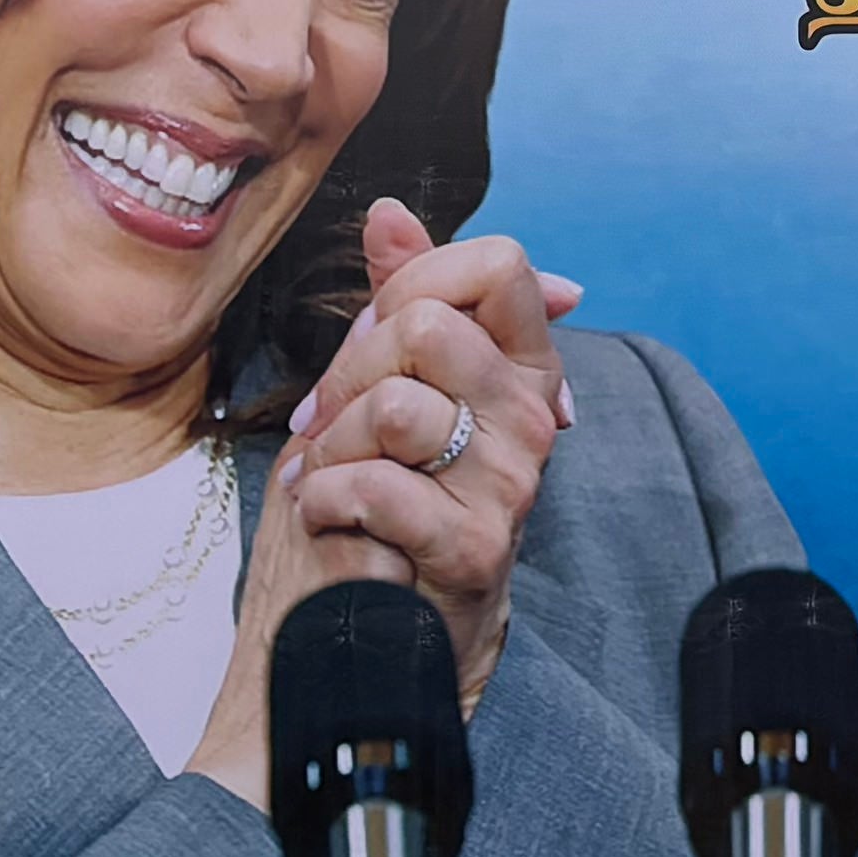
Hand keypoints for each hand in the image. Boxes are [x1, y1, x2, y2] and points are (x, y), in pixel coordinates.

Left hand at [181, 199, 580, 803]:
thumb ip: (397, 299)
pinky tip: (330, 526)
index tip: (381, 340)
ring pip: (395, 404)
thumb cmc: (375, 511)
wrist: (365, 645)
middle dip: (349, 374)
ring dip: (329, 447)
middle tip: (331, 430)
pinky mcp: (476, 549)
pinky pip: (377, 483)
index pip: (501, 263)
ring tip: (328, 483)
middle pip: (428, 326)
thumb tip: (389, 211)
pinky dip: (324, 501)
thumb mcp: (383, 391)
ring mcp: (511, 486)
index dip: (417, 282)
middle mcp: (534, 420)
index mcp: (522, 371)